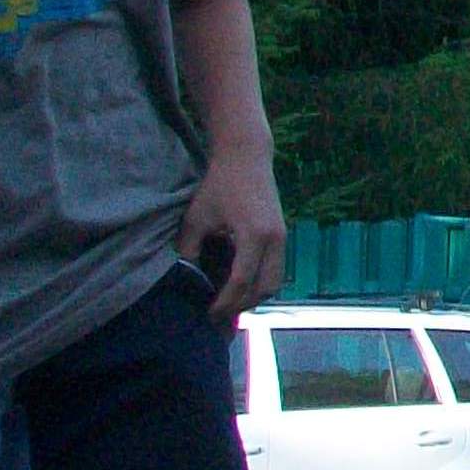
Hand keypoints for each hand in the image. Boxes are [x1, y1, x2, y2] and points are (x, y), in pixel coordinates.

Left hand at [179, 143, 284, 322]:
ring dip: (255, 295)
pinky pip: (276, 268)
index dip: (225, 301)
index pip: (242, 281)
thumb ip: (190, 249)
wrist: (247, 156)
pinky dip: (261, 280)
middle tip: (220, 313)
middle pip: (266, 287)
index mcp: (255, 235)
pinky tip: (241, 282)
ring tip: (231, 301)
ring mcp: (283, 237)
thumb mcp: (197, 217)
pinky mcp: (282, 234)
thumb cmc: (219, 184)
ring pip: (276, 281)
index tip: (209, 313)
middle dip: (243, 304)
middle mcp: (275, 240)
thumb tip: (186, 276)